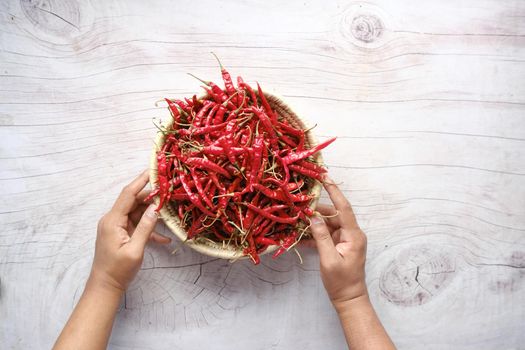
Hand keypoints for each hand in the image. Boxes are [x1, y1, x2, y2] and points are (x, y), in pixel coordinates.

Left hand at [88, 170, 170, 294]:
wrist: (105, 287)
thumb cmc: (118, 270)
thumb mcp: (135, 249)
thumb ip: (146, 228)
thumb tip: (156, 208)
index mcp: (113, 220)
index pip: (128, 194)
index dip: (141, 180)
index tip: (153, 170)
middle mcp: (112, 219)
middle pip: (134, 201)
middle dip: (152, 198)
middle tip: (170, 194)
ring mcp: (115, 226)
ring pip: (137, 213)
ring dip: (152, 215)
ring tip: (169, 216)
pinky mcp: (120, 233)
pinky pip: (136, 225)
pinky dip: (148, 229)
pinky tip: (163, 239)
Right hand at [309, 177, 367, 308]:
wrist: (349, 299)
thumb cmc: (341, 282)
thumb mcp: (328, 259)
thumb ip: (321, 236)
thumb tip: (312, 217)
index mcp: (354, 235)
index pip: (343, 207)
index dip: (334, 191)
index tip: (325, 177)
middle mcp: (352, 234)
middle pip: (333, 215)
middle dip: (317, 209)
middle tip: (300, 204)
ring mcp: (347, 239)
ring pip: (329, 224)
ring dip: (314, 223)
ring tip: (297, 220)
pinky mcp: (341, 245)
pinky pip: (327, 234)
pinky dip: (316, 234)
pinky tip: (301, 236)